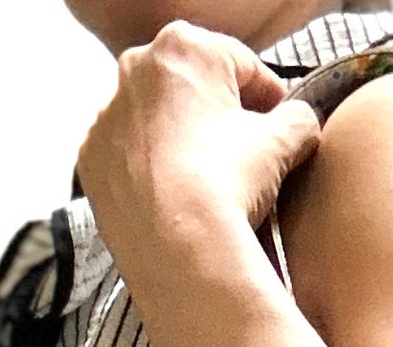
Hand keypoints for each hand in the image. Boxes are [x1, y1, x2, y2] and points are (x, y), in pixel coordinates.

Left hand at [75, 20, 322, 284]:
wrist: (180, 252)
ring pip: (159, 124)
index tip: (280, 128)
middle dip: (220, 119)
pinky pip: (131, 159)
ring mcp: (107, 116)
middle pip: (194, 90)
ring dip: (185, 146)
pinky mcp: (92, 161)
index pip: (243, 66)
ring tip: (210, 188)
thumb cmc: (227, 186)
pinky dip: (152, 174)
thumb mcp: (284, 144)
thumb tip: (300, 123)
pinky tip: (177, 202)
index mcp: (185, 49)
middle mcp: (135, 69)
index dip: (270, 100)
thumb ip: (299, 120)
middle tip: (246, 159)